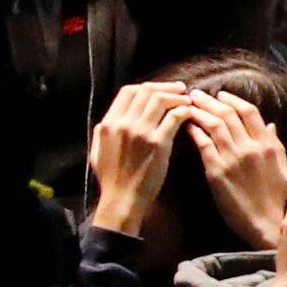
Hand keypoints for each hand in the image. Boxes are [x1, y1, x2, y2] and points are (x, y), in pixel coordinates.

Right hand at [89, 82, 198, 235]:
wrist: (123, 199)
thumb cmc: (111, 178)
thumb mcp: (98, 150)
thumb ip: (105, 130)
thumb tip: (115, 116)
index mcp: (109, 123)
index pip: (129, 91)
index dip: (148, 86)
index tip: (161, 89)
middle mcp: (124, 123)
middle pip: (147, 92)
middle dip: (166, 87)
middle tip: (181, 89)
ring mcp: (142, 132)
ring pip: (161, 100)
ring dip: (177, 97)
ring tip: (187, 101)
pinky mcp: (158, 143)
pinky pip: (174, 117)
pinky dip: (183, 111)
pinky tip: (189, 114)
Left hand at [185, 88, 286, 246]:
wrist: (266, 224)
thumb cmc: (277, 198)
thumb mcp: (283, 167)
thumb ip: (276, 143)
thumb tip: (269, 124)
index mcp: (267, 144)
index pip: (249, 112)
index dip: (233, 100)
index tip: (222, 94)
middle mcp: (249, 147)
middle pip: (228, 115)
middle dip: (211, 101)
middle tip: (197, 93)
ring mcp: (232, 159)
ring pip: (214, 126)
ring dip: (200, 111)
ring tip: (189, 104)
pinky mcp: (217, 173)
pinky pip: (204, 145)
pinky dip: (195, 132)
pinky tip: (188, 125)